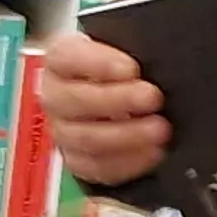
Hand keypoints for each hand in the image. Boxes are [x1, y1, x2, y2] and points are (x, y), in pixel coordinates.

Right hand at [39, 33, 168, 185]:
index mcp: (61, 59)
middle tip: (152, 97)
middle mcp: (56, 96)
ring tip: (160, 129)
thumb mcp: (125, 49)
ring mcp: (63, 132)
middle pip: (76, 100)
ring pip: (87, 138)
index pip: (67, 57)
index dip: (99, 63)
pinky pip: (98, 167)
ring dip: (127, 134)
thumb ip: (133, 50)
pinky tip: (154, 152)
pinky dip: (128, 161)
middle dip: (118, 100)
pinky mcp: (78, 161)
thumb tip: (158, 57)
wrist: (121, 97)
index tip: (132, 68)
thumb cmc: (122, 69)